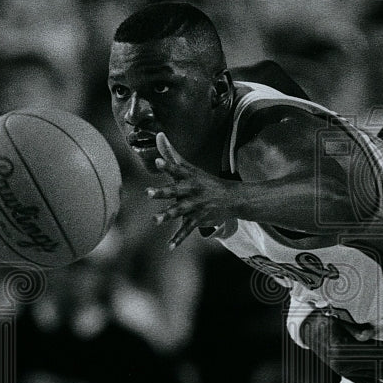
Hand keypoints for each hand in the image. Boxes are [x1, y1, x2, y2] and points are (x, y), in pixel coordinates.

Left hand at [147, 133, 236, 248]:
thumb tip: (159, 135)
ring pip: (180, 210)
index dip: (168, 165)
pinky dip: (178, 238)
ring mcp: (196, 205)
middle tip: (148, 192)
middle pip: (176, 190)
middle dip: (163, 192)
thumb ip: (172, 154)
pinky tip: (169, 246)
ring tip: (155, 220)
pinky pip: (187, 229)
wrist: (233, 198)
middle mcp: (192, 190)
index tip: (158, 161)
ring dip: (167, 215)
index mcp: (190, 177)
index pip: (178, 169)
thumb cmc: (206, 181)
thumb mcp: (191, 167)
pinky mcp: (198, 218)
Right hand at [300, 308, 382, 382]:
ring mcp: (342, 369)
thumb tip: (369, 334)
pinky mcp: (341, 372)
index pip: (376, 351)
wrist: (308, 329)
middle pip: (377, 363)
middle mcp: (344, 362)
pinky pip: (360, 381)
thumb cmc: (325, 318)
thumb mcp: (338, 318)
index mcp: (344, 348)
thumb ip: (354, 328)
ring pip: (371, 373)